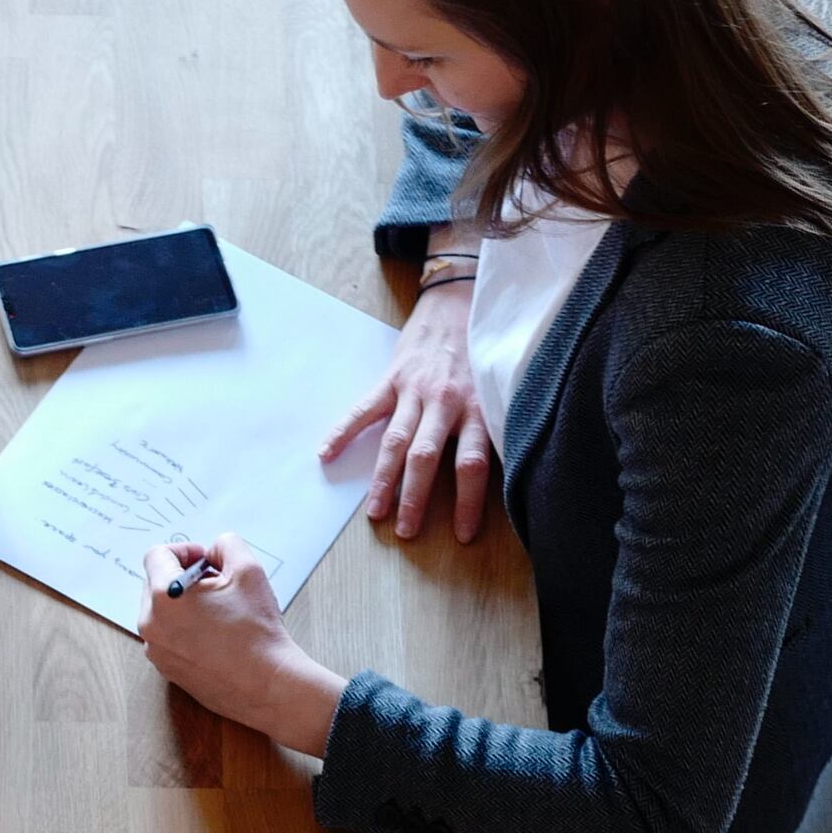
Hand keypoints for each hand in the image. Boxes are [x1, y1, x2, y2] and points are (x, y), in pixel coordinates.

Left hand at [139, 535, 345, 757]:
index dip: (184, 550)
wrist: (268, 684)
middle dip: (184, 577)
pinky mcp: (167, 670)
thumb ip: (226, 545)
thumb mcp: (249, 570)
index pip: (156, 555)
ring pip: (161, 612)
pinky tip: (216, 636)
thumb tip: (212, 551)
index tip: (206, 561)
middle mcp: (150, 624)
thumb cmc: (257, 630)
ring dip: (184, 604)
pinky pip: (168, 638)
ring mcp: (156, 650)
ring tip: (218, 612)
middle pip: (155, 583)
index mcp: (163, 595)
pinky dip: (185, 629)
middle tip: (217, 585)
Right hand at [324, 281, 494, 542]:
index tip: (464, 535)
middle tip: (406, 532)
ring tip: (375, 513)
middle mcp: (446, 402)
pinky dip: (343, 431)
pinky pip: (364, 409)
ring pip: (396, 442)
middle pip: (426, 459)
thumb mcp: (499, 388)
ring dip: (383, 480)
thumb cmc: (484, 348)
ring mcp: (415, 389)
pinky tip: (326, 454)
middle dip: (414, 499)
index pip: (472, 465)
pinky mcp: (392, 377)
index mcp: (477, 408)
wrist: (461, 297)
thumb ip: (493, 425)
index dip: (469, 503)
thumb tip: (505, 472)